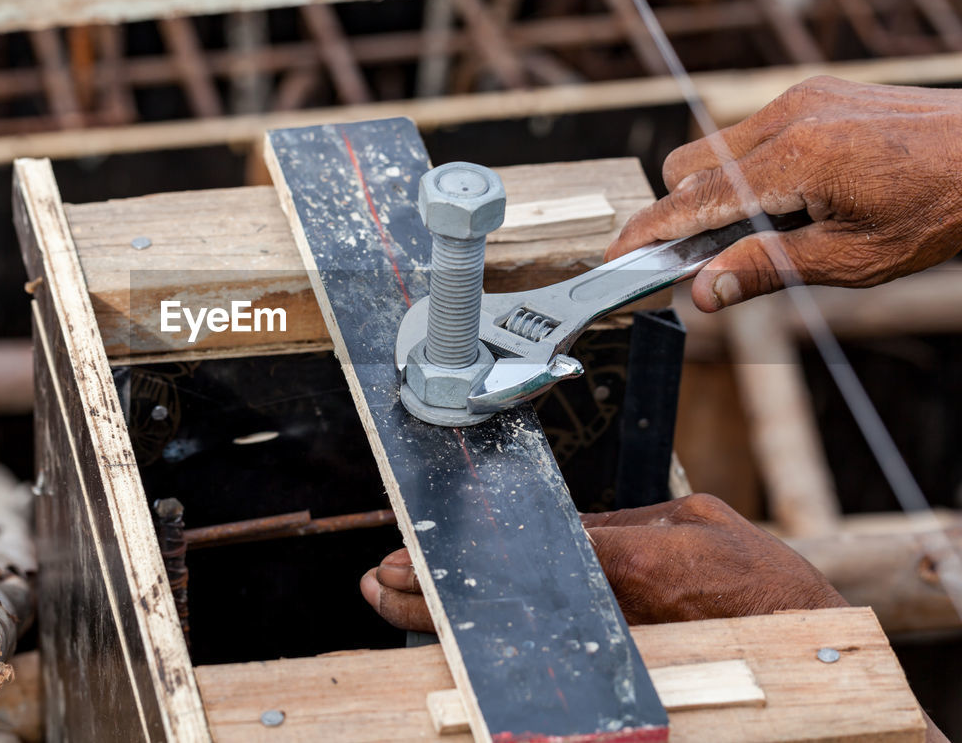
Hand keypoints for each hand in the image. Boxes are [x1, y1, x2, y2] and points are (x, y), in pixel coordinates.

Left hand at [359, 494, 845, 629]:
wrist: (806, 640)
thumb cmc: (755, 579)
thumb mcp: (689, 521)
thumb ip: (620, 524)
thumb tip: (565, 526)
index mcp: (631, 562)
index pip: (520, 556)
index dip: (456, 561)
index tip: (405, 557)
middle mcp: (612, 609)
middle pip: (499, 604)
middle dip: (431, 595)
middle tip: (379, 583)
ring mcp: (614, 642)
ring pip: (510, 635)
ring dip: (447, 621)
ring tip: (395, 602)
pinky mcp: (621, 663)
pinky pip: (544, 651)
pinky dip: (494, 641)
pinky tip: (456, 632)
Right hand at [605, 77, 961, 311]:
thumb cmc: (939, 207)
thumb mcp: (850, 259)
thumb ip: (764, 269)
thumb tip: (702, 292)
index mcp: (794, 159)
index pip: (692, 201)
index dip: (649, 232)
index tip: (617, 257)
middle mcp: (788, 116)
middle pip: (687, 165)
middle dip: (681, 211)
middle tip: (706, 257)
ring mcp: (801, 97)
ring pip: (716, 147)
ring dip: (717, 191)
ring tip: (765, 228)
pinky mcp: (815, 93)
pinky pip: (751, 132)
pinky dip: (748, 169)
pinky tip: (791, 198)